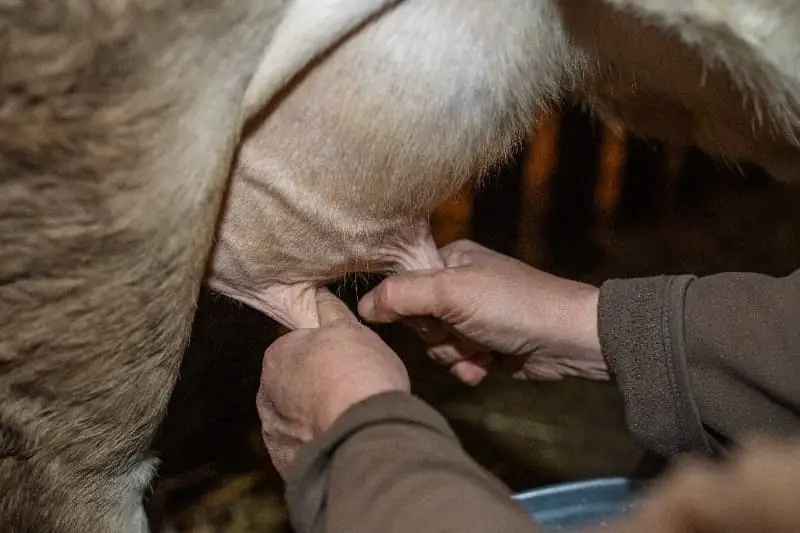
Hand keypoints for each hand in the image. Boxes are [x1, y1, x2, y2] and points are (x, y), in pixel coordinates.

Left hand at [257, 287, 409, 477]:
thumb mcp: (350, 330)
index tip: (348, 360)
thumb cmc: (357, 373)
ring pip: (297, 419)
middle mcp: (267, 394)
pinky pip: (302, 448)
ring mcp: (274, 432)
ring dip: (316, 417)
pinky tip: (341, 438)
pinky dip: (318, 444)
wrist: (362, 432)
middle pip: (293, 385)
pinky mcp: (286, 462)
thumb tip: (319, 294)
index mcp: (277, 356)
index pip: (298, 348)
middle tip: (351, 389)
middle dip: (316, 387)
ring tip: (348, 417)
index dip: (327, 352)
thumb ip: (330, 312)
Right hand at [358, 239, 606, 383]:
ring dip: (456, 355)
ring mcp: (473, 317)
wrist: (568, 339)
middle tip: (462, 331)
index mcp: (450, 261)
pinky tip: (488, 365)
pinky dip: (470, 368)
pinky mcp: (486, 345)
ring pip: (436, 346)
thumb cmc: (511, 305)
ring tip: (482, 349)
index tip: (431, 314)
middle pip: (418, 321)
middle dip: (438, 336)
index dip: (410, 308)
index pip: (403, 285)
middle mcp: (459, 286)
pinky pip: (458, 362)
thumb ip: (401, 295)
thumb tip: (360, 307)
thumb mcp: (450, 292)